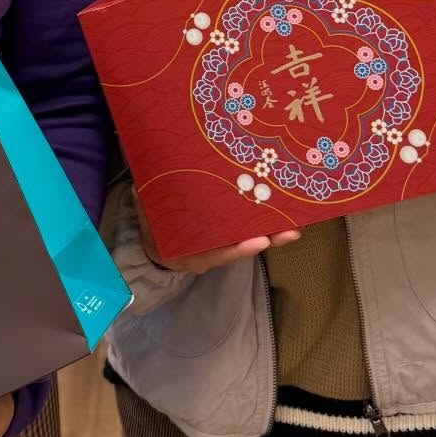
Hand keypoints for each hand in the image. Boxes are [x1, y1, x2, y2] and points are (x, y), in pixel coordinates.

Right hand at [138, 199, 299, 274]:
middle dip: (267, 241)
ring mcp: (219, 246)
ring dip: (272, 234)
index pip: (216, 253)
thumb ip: (144, 200)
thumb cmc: (151, 225)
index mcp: (188, 252)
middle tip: (290, 232)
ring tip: (295, 226)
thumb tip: (140, 183)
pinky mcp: (227, 236)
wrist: (153, 241)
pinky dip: (264, 227)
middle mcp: (208, 254)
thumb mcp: (145, 214)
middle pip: (240, 249)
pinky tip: (282, 217)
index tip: (259, 241)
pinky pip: (246, 234)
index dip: (238, 248)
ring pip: (248, 241)